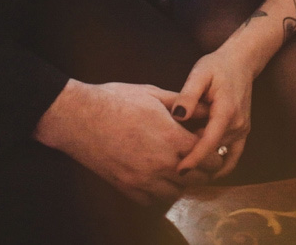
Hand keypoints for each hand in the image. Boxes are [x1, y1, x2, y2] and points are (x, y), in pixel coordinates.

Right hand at [34, 79, 221, 204]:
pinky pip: (154, 201)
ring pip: (177, 193)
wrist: (81, 117)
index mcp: (170, 137)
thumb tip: (206, 109)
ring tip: (179, 166)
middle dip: (204, 168)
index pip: (207, 155)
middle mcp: (161, 163)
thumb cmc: (116, 100)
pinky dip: (161, 192)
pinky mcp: (128, 189)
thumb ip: (182, 105)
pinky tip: (158, 176)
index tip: (212, 145)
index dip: (214, 151)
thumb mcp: (152, 94)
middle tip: (200, 156)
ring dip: (183, 182)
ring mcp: (144, 179)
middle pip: (197, 178)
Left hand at [171, 41, 255, 178]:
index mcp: (226, 111)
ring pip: (220, 153)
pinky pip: (234, 156)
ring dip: (204, 158)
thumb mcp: (199, 74)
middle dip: (194, 157)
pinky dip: (221, 164)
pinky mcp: (243, 131)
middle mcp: (238, 124)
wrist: (240, 61)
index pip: (209, 143)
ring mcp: (242, 129)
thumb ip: (188, 95)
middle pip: (213, 150)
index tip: (179, 170)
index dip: (194, 158)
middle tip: (171, 158)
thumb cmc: (217, 65)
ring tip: (182, 159)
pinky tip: (208, 171)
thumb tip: (177, 116)